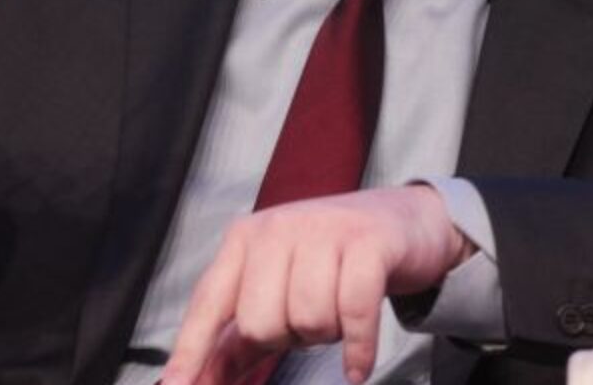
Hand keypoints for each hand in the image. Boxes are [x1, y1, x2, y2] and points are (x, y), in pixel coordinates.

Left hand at [163, 186, 472, 384]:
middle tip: (310, 317)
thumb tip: (199, 379)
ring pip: (309, 320)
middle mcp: (278, 229)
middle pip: (261, 323)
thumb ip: (237, 339)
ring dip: (328, 335)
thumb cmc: (333, 261)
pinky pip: (355, 313)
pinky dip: (358, 351)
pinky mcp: (367, 243)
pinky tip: (357, 365)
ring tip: (339, 311)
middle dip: (289, 339)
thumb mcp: (278, 289)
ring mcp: (324, 231)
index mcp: (245, 239)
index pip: (209, 303)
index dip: (190, 350)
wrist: (402, 223)